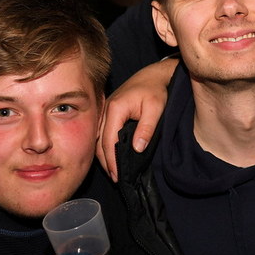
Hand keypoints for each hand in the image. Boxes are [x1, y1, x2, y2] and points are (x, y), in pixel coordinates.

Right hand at [97, 58, 175, 180]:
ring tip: (113, 171)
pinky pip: (101, 133)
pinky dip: (103, 146)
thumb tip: (136, 149)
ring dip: (103, 155)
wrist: (152, 75)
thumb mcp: (156, 109)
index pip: (108, 140)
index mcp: (115, 108)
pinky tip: (110, 156)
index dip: (111, 160)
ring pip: (97, 138)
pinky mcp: (108, 113)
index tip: (117, 175)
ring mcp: (105, 111)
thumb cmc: (155, 90)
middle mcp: (105, 110)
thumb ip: (146, 128)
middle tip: (115, 178)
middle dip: (105, 162)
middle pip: (99, 141)